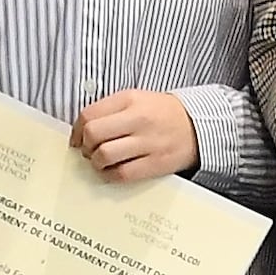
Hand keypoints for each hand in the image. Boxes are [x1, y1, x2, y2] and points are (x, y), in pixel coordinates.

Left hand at [73, 89, 198, 183]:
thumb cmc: (162, 113)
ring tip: (100, 162)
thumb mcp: (136, 99)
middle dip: (84, 146)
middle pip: (93, 134)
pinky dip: (110, 175)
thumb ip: (110, 109)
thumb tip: (82, 130)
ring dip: (95, 162)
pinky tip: (111, 172)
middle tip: (88, 151)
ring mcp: (147, 143)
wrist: (199, 126)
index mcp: (130, 100)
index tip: (76, 139)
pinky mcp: (155, 164)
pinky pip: (122, 174)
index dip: (76, 130)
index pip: (89, 115)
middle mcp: (138, 119)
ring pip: (104, 155)